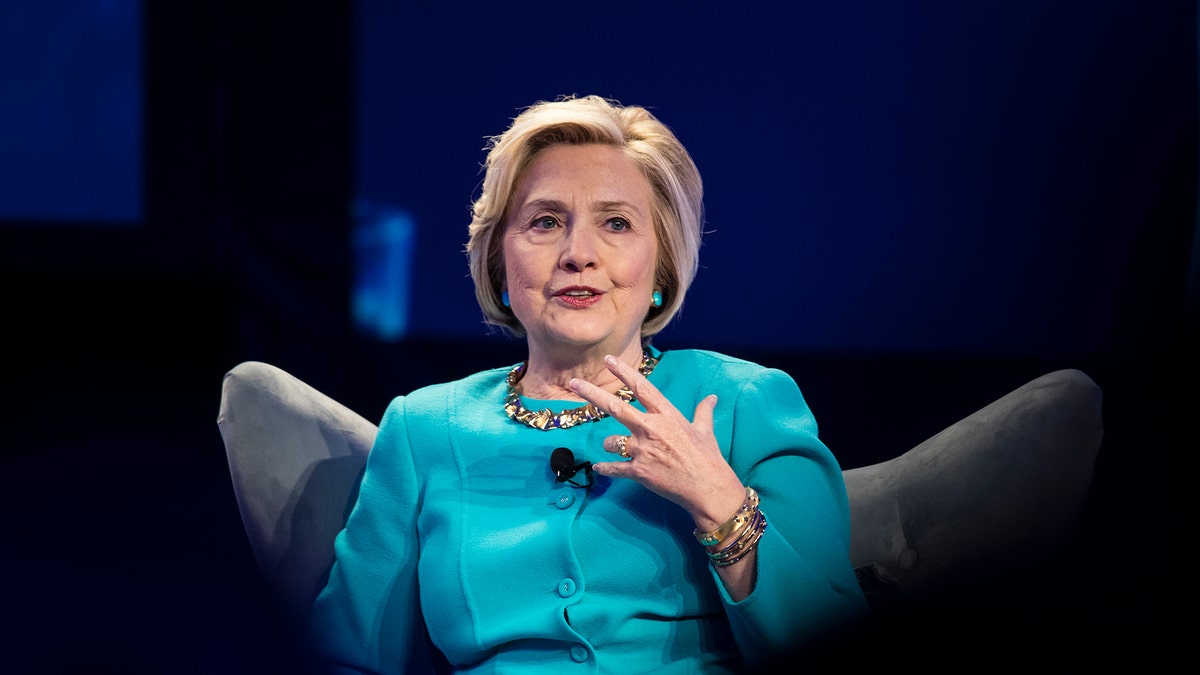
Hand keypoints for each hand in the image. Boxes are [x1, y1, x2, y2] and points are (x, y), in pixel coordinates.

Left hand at [568, 354, 746, 530]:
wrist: (708, 488)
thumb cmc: (708, 458)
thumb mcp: (705, 431)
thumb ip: (703, 411)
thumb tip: (712, 397)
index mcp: (667, 416)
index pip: (642, 388)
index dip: (624, 372)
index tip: (609, 360)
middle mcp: (651, 429)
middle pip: (615, 407)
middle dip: (592, 393)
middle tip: (574, 383)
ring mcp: (643, 450)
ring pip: (611, 441)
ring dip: (609, 444)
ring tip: (615, 448)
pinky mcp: (638, 471)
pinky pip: (613, 468)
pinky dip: (605, 468)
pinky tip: (598, 468)